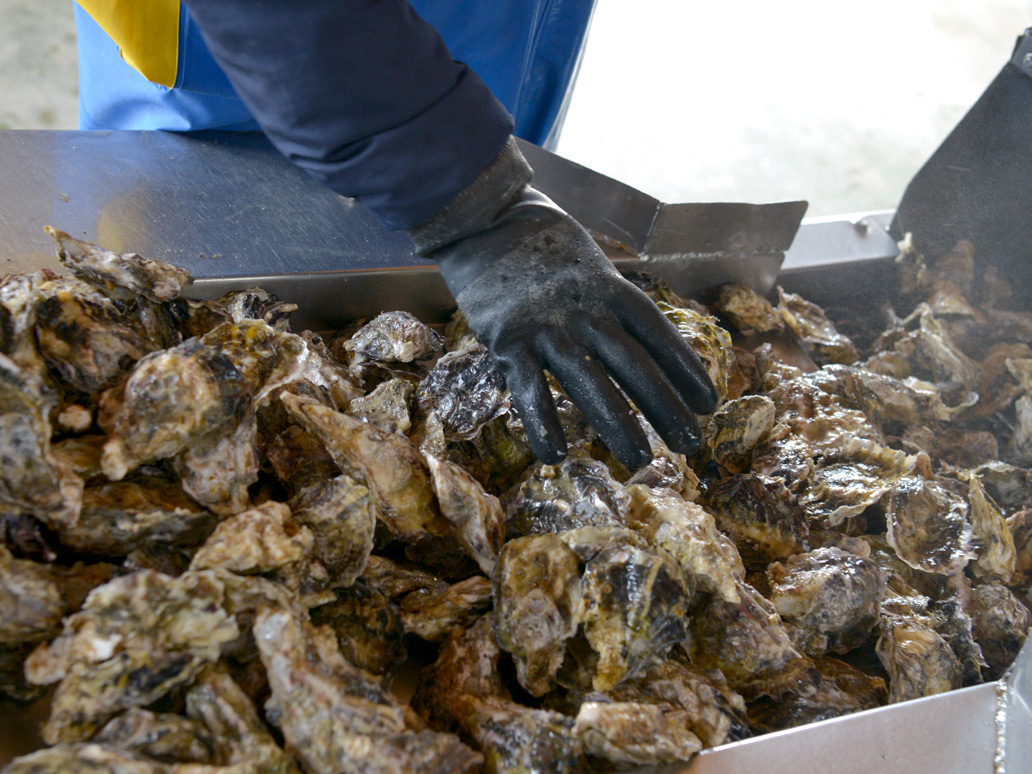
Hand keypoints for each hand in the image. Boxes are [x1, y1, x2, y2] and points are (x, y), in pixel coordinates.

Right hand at [410, 142, 717, 468]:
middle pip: (632, 363)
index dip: (685, 369)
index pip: (657, 333)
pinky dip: (542, 421)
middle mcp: (585, 307)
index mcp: (610, 287)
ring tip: (639, 460)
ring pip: (588, 380)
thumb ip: (611, 304)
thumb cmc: (543, 249)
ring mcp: (546, 324)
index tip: (708, 403)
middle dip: (663, 406)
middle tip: (689, 444)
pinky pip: (529, 386)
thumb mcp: (590, 265)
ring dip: (616, 423)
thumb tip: (644, 346)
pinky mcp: (508, 338)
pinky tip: (556, 454)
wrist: (484, 218)